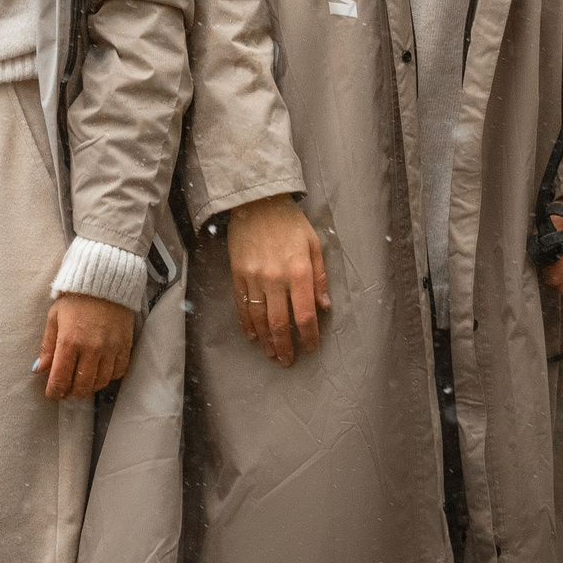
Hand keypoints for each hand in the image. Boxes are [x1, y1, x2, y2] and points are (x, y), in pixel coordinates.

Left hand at [35, 293, 135, 398]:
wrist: (105, 281)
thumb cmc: (75, 299)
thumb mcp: (54, 318)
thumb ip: (47, 346)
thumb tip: (39, 369)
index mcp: (69, 342)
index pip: (60, 379)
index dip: (55, 392)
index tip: (53, 394)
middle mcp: (91, 349)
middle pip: (82, 386)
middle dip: (72, 393)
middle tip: (67, 390)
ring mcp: (110, 349)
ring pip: (100, 382)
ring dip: (90, 387)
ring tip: (83, 382)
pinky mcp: (125, 346)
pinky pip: (118, 372)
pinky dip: (109, 377)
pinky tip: (100, 372)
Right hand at [227, 194, 328, 366]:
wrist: (257, 201)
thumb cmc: (290, 222)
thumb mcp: (314, 244)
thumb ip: (320, 277)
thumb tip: (324, 306)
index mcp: (299, 272)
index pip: (304, 315)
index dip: (308, 337)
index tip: (310, 347)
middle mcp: (276, 279)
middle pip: (279, 323)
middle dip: (285, 346)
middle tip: (288, 361)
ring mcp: (254, 278)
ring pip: (259, 319)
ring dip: (266, 341)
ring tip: (272, 355)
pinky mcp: (238, 274)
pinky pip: (242, 306)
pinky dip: (247, 324)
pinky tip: (252, 336)